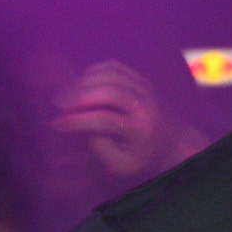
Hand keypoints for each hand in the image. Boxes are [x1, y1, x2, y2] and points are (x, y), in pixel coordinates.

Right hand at [51, 60, 203, 180]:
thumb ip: (100, 148)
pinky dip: (93, 71)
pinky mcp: (141, 79)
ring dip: (82, 81)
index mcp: (141, 128)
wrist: (174, 142)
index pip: (104, 119)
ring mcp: (145, 88)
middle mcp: (145, 104)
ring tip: (65, 95)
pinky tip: (79, 83)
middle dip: (78, 96)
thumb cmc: (143, 157)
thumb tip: (82, 124)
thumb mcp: (121, 165)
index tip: (57, 123)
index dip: (77, 120)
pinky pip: (114, 66)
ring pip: (110, 74)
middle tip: (57, 104)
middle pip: (109, 91)